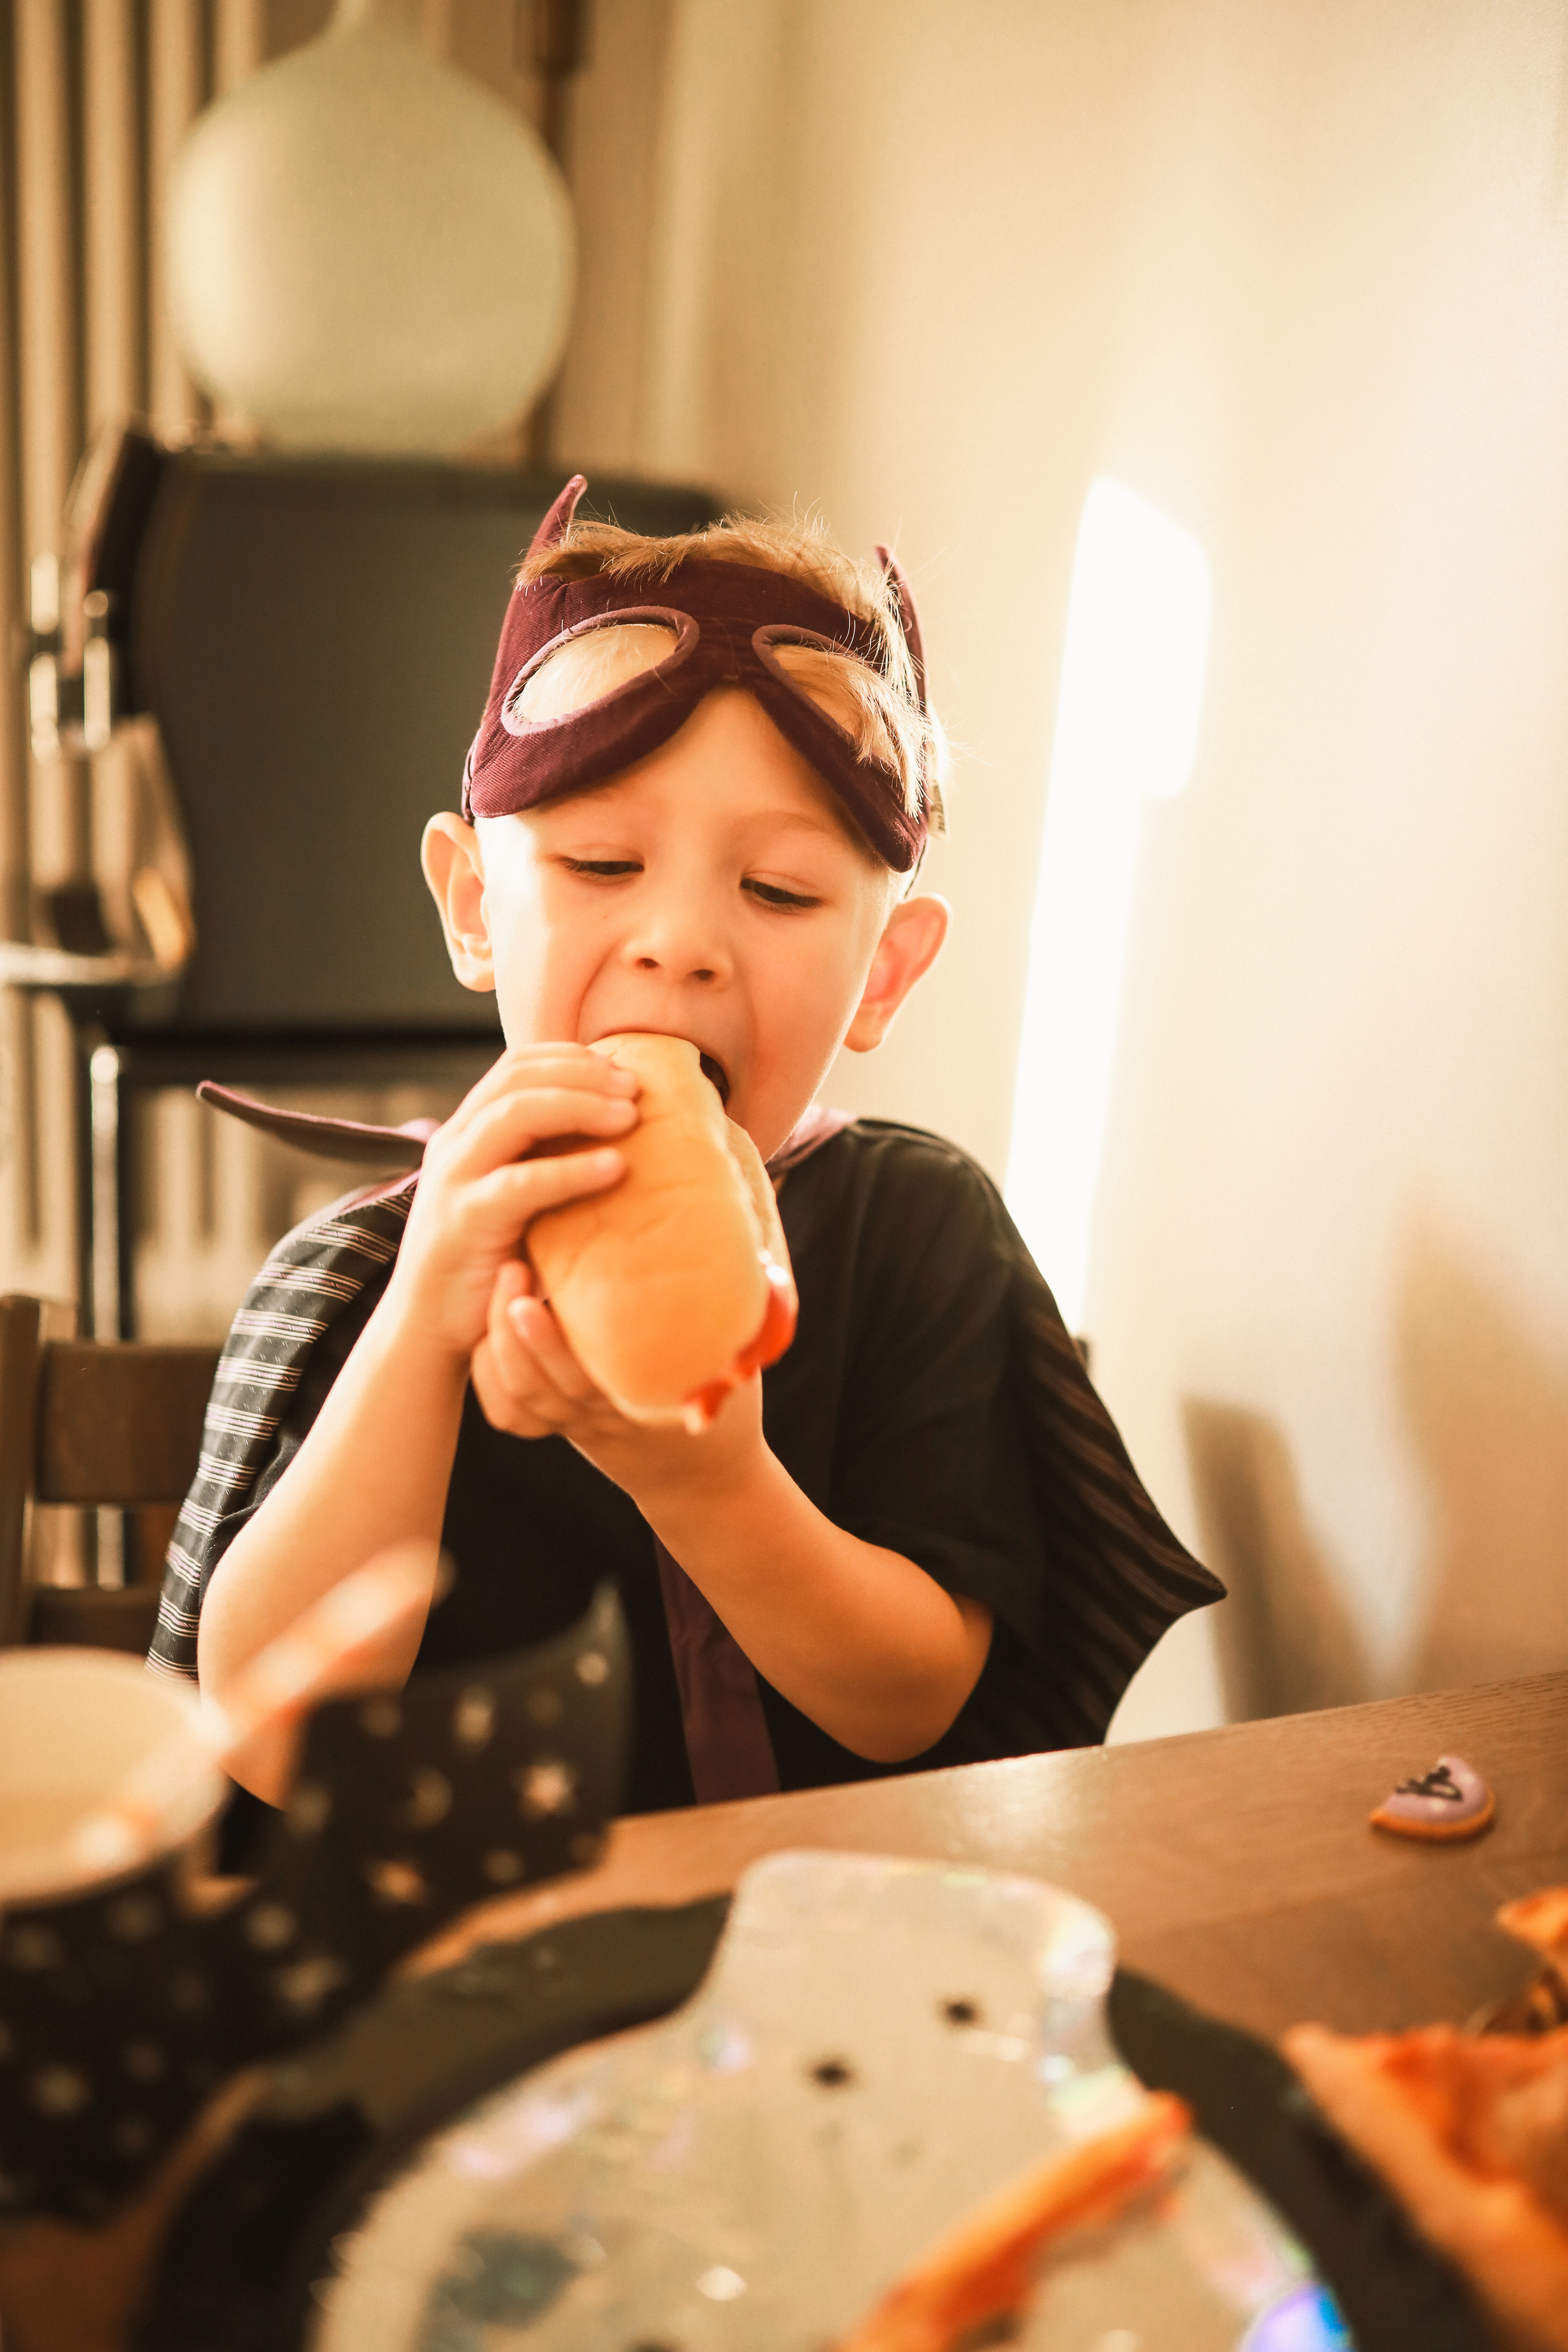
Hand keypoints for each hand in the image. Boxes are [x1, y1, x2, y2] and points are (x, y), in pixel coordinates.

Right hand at [385, 1045, 639, 1363]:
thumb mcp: (514, 1196)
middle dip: (583, 1074)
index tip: (621, 1068)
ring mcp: (454, 1179)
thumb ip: (544, 1160)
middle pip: (518, 1077)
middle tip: (635, 1088)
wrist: (429, 1328)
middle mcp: (454, 1144)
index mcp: (467, 1130)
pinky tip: (615, 1168)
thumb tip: (619, 1131)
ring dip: (580, 1106)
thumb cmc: (488, 1261)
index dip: (571, 1058)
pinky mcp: (465, 1221)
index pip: (516, 1065)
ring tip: (630, 1117)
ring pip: (516, 1113)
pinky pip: (521, 1182)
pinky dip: (572, 1170)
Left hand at [470, 1257, 768, 1510]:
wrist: (703, 1485)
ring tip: (501, 1286)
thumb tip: (749, 1241)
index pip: (585, 1376)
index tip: (535, 1288)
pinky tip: (490, 1332)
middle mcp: (601, 1417)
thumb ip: (743, 1314)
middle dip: (515, 1328)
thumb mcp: (741, 1366)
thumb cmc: (729, 1413)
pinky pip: (512, 1413)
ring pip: (520, 1395)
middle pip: (540, 1382)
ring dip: (500, 1344)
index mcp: (645, 1402)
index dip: (549, 1339)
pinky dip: (492, 1375)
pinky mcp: (561, 1427)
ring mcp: (576, 1425)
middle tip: (512, 1268)